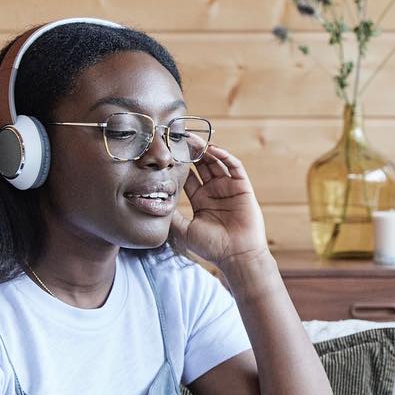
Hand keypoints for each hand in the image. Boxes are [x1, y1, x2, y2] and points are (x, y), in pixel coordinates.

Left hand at [169, 145, 268, 267]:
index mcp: (201, 200)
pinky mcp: (242, 187)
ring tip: (193, 140)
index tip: (168, 153)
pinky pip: (234, 167)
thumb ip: (170, 216)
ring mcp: (229, 188)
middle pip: (202, 165)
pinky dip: (225, 156)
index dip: (180, 165)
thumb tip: (152, 202)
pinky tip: (213, 149)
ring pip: (217, 162)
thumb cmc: (212, 247)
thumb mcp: (184, 230)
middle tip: (179, 138)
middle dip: (191, 152)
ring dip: (206, 150)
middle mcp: (214, 191)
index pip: (189, 177)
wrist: (236, 256)